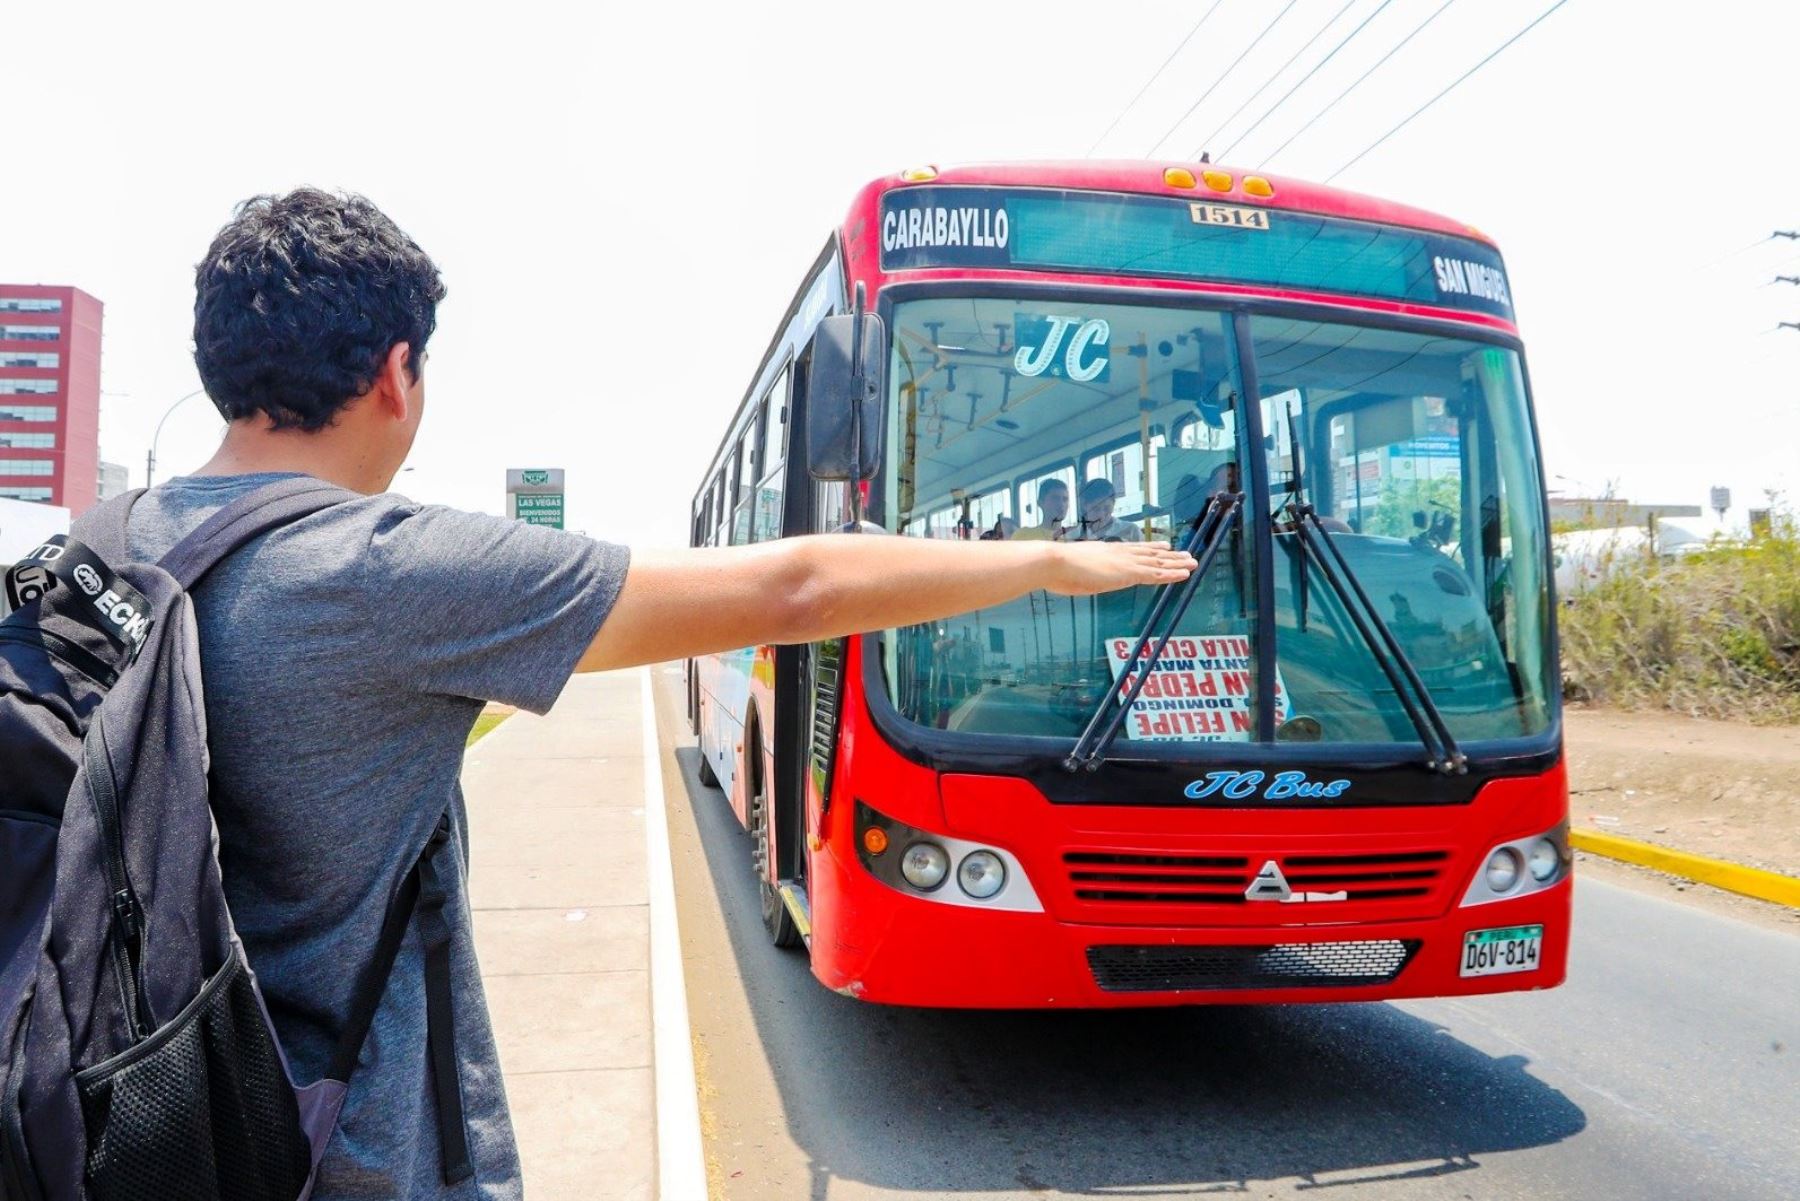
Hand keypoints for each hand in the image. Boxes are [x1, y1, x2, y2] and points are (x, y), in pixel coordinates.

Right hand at [1044, 540, 1196, 596]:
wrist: (1054, 562)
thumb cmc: (1056, 568)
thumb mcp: (1071, 570)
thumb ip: (1081, 572)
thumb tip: (1074, 576)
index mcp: (1107, 551)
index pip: (1134, 549)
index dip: (1151, 548)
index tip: (1164, 545)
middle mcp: (1120, 553)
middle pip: (1151, 553)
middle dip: (1170, 555)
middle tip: (1186, 554)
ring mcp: (1126, 562)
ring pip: (1158, 562)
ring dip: (1177, 562)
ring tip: (1192, 561)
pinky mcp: (1129, 573)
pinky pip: (1157, 574)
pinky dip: (1172, 573)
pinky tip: (1185, 573)